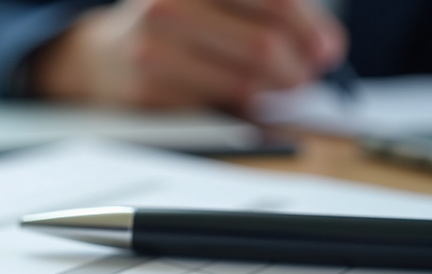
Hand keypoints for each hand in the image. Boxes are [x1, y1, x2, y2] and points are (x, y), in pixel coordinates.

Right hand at [32, 0, 345, 110]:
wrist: (104, 55)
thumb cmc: (174, 24)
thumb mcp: (212, 0)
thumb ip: (264, 9)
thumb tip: (320, 49)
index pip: (274, 0)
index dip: (310, 29)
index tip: (327, 50)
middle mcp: (169, 3)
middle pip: (264, 46)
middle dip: (298, 67)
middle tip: (307, 75)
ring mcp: (155, 48)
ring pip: (247, 83)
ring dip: (275, 91)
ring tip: (278, 85)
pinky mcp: (149, 89)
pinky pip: (219, 105)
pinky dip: (241, 104)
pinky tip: (237, 93)